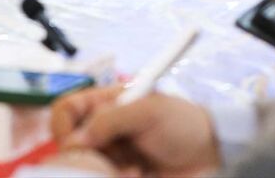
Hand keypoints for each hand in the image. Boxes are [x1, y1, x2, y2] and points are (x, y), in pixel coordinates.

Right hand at [51, 86, 220, 177]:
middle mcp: (102, 131)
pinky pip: (103, 177)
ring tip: (133, 172)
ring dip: (103, 171)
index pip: (66, 110)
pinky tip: (138, 177)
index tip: (75, 143)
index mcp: (104, 104)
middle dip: (87, 157)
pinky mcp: (120, 175)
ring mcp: (111, 156)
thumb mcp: (149, 111)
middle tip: (108, 163)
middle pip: (69, 145)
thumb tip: (76, 139)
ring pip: (86, 167)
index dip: (63, 126)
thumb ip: (111, 119)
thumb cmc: (183, 123)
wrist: (211, 155)